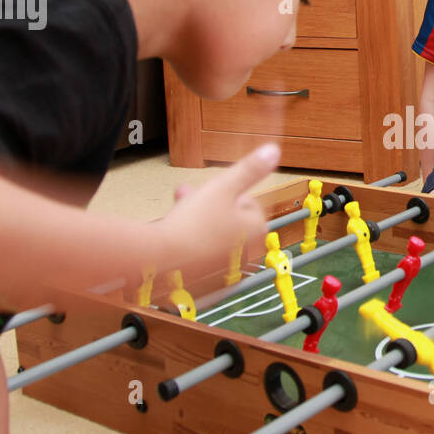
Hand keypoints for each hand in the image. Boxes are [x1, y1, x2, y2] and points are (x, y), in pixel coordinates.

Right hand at [155, 143, 279, 275]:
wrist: (161, 258)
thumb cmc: (193, 223)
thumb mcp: (224, 186)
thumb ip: (249, 169)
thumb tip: (272, 151)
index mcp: (257, 229)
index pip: (247, 204)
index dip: (226, 197)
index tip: (209, 196)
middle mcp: (248, 251)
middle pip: (231, 220)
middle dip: (209, 206)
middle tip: (187, 200)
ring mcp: (229, 269)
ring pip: (216, 237)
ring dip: (199, 222)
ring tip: (177, 215)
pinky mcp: (209, 282)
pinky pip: (204, 257)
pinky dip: (193, 247)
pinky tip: (177, 239)